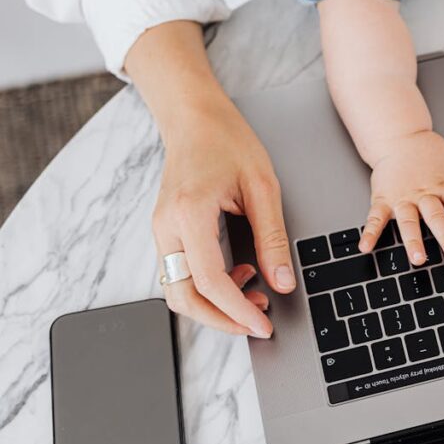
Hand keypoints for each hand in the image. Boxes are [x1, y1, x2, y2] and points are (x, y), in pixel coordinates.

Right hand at [152, 94, 295, 337]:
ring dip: (214, 305)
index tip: (264, 324)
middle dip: (221, 319)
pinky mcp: (167, 232)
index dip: (238, 311)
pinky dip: (207, 288)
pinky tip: (240, 276)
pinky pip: (181, 274)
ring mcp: (161, 231)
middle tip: (259, 323)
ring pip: (178, 290)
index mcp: (189, 214)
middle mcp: (166, 227)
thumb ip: (272, 237)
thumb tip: (282, 281)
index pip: (209, 282)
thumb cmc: (227, 141)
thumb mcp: (263, 187)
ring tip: (256, 297)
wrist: (195, 118)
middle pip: (184, 297)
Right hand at [357, 131, 443, 263]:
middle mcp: (422, 194)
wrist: (396, 136)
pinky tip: (366, 248)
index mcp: (441, 185)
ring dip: (413, 241)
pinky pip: (375, 218)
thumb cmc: (424, 148)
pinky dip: (370, 233)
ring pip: (409, 222)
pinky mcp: (382, 199)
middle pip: (436, 217)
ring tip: (418, 259)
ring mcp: (402, 198)